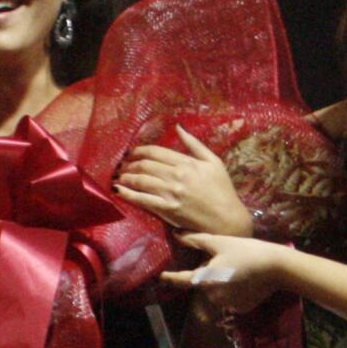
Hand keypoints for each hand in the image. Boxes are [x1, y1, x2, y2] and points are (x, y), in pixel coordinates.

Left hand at [116, 125, 251, 235]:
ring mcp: (171, 193)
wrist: (228, 220)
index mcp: (187, 163)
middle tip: (123, 166)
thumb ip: (194, 144)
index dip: (139, 151)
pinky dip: (127, 194)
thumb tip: (178, 127)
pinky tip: (118, 190)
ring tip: (120, 176)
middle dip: (130, 164)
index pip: (155, 152)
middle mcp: (177, 176)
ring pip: (141, 180)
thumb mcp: (213, 162)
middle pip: (145, 165)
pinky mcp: (167, 210)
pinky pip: (142, 200)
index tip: (132, 153)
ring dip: (126, 177)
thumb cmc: (222, 190)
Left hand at [160, 232, 286, 314]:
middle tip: (220, 258)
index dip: (168, 278)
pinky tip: (245, 278)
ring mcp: (227, 305)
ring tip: (234, 266)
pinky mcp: (241, 308)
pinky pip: (230, 298)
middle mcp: (213, 296)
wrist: (277, 267)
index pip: (181, 280)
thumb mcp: (220, 241)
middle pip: (202, 283)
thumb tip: (175, 235)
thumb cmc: (247, 251)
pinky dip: (233, 289)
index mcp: (205, 280)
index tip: (158, 276)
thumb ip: (195, 240)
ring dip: (219, 281)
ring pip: (216, 291)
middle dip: (206, 272)